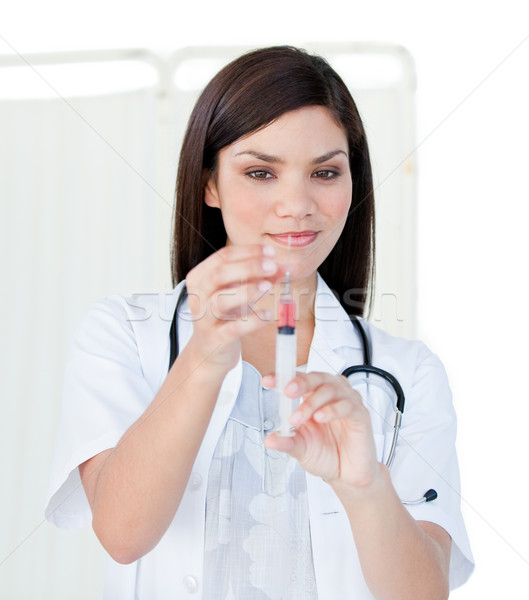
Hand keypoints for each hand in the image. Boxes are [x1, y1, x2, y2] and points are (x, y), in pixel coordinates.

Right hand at [184, 244, 282, 370]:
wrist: (210, 348)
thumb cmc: (225, 313)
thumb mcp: (241, 291)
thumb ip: (262, 277)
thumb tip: (286, 267)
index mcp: (200, 277)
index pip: (223, 257)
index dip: (248, 252)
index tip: (270, 252)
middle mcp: (198, 296)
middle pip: (219, 275)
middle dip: (248, 268)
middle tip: (272, 266)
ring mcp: (205, 319)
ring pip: (221, 301)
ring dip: (246, 291)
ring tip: (268, 286)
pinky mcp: (216, 339)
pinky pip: (233, 329)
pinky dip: (252, 321)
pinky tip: (268, 314)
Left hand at [264, 371, 380, 488]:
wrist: (348, 475)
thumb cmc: (327, 455)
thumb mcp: (300, 448)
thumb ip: (286, 441)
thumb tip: (269, 439)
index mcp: (313, 397)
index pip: (298, 380)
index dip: (283, 377)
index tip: (268, 381)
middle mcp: (331, 396)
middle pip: (317, 378)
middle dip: (300, 382)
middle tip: (287, 391)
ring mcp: (347, 402)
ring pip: (331, 389)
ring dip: (313, 402)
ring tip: (299, 418)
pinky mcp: (361, 415)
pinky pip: (348, 405)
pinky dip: (333, 409)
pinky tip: (321, 417)